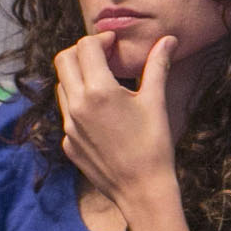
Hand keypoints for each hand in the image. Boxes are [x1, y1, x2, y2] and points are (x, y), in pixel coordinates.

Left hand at [54, 33, 180, 221]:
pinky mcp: (68, 144)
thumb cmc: (154, 145)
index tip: (115, 44)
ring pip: (62, 86)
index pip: (85, 47)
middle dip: (82, 52)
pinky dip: (79, 104)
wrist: (142, 191)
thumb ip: (158, 65)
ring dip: (78, 77)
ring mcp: (68, 127)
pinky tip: (102, 114)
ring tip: (104, 82)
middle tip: (104, 56)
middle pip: (63, 60)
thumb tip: (168, 39)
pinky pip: (66, 114)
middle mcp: (76, 106)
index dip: (101, 39)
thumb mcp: (156, 101)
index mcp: (98, 91)